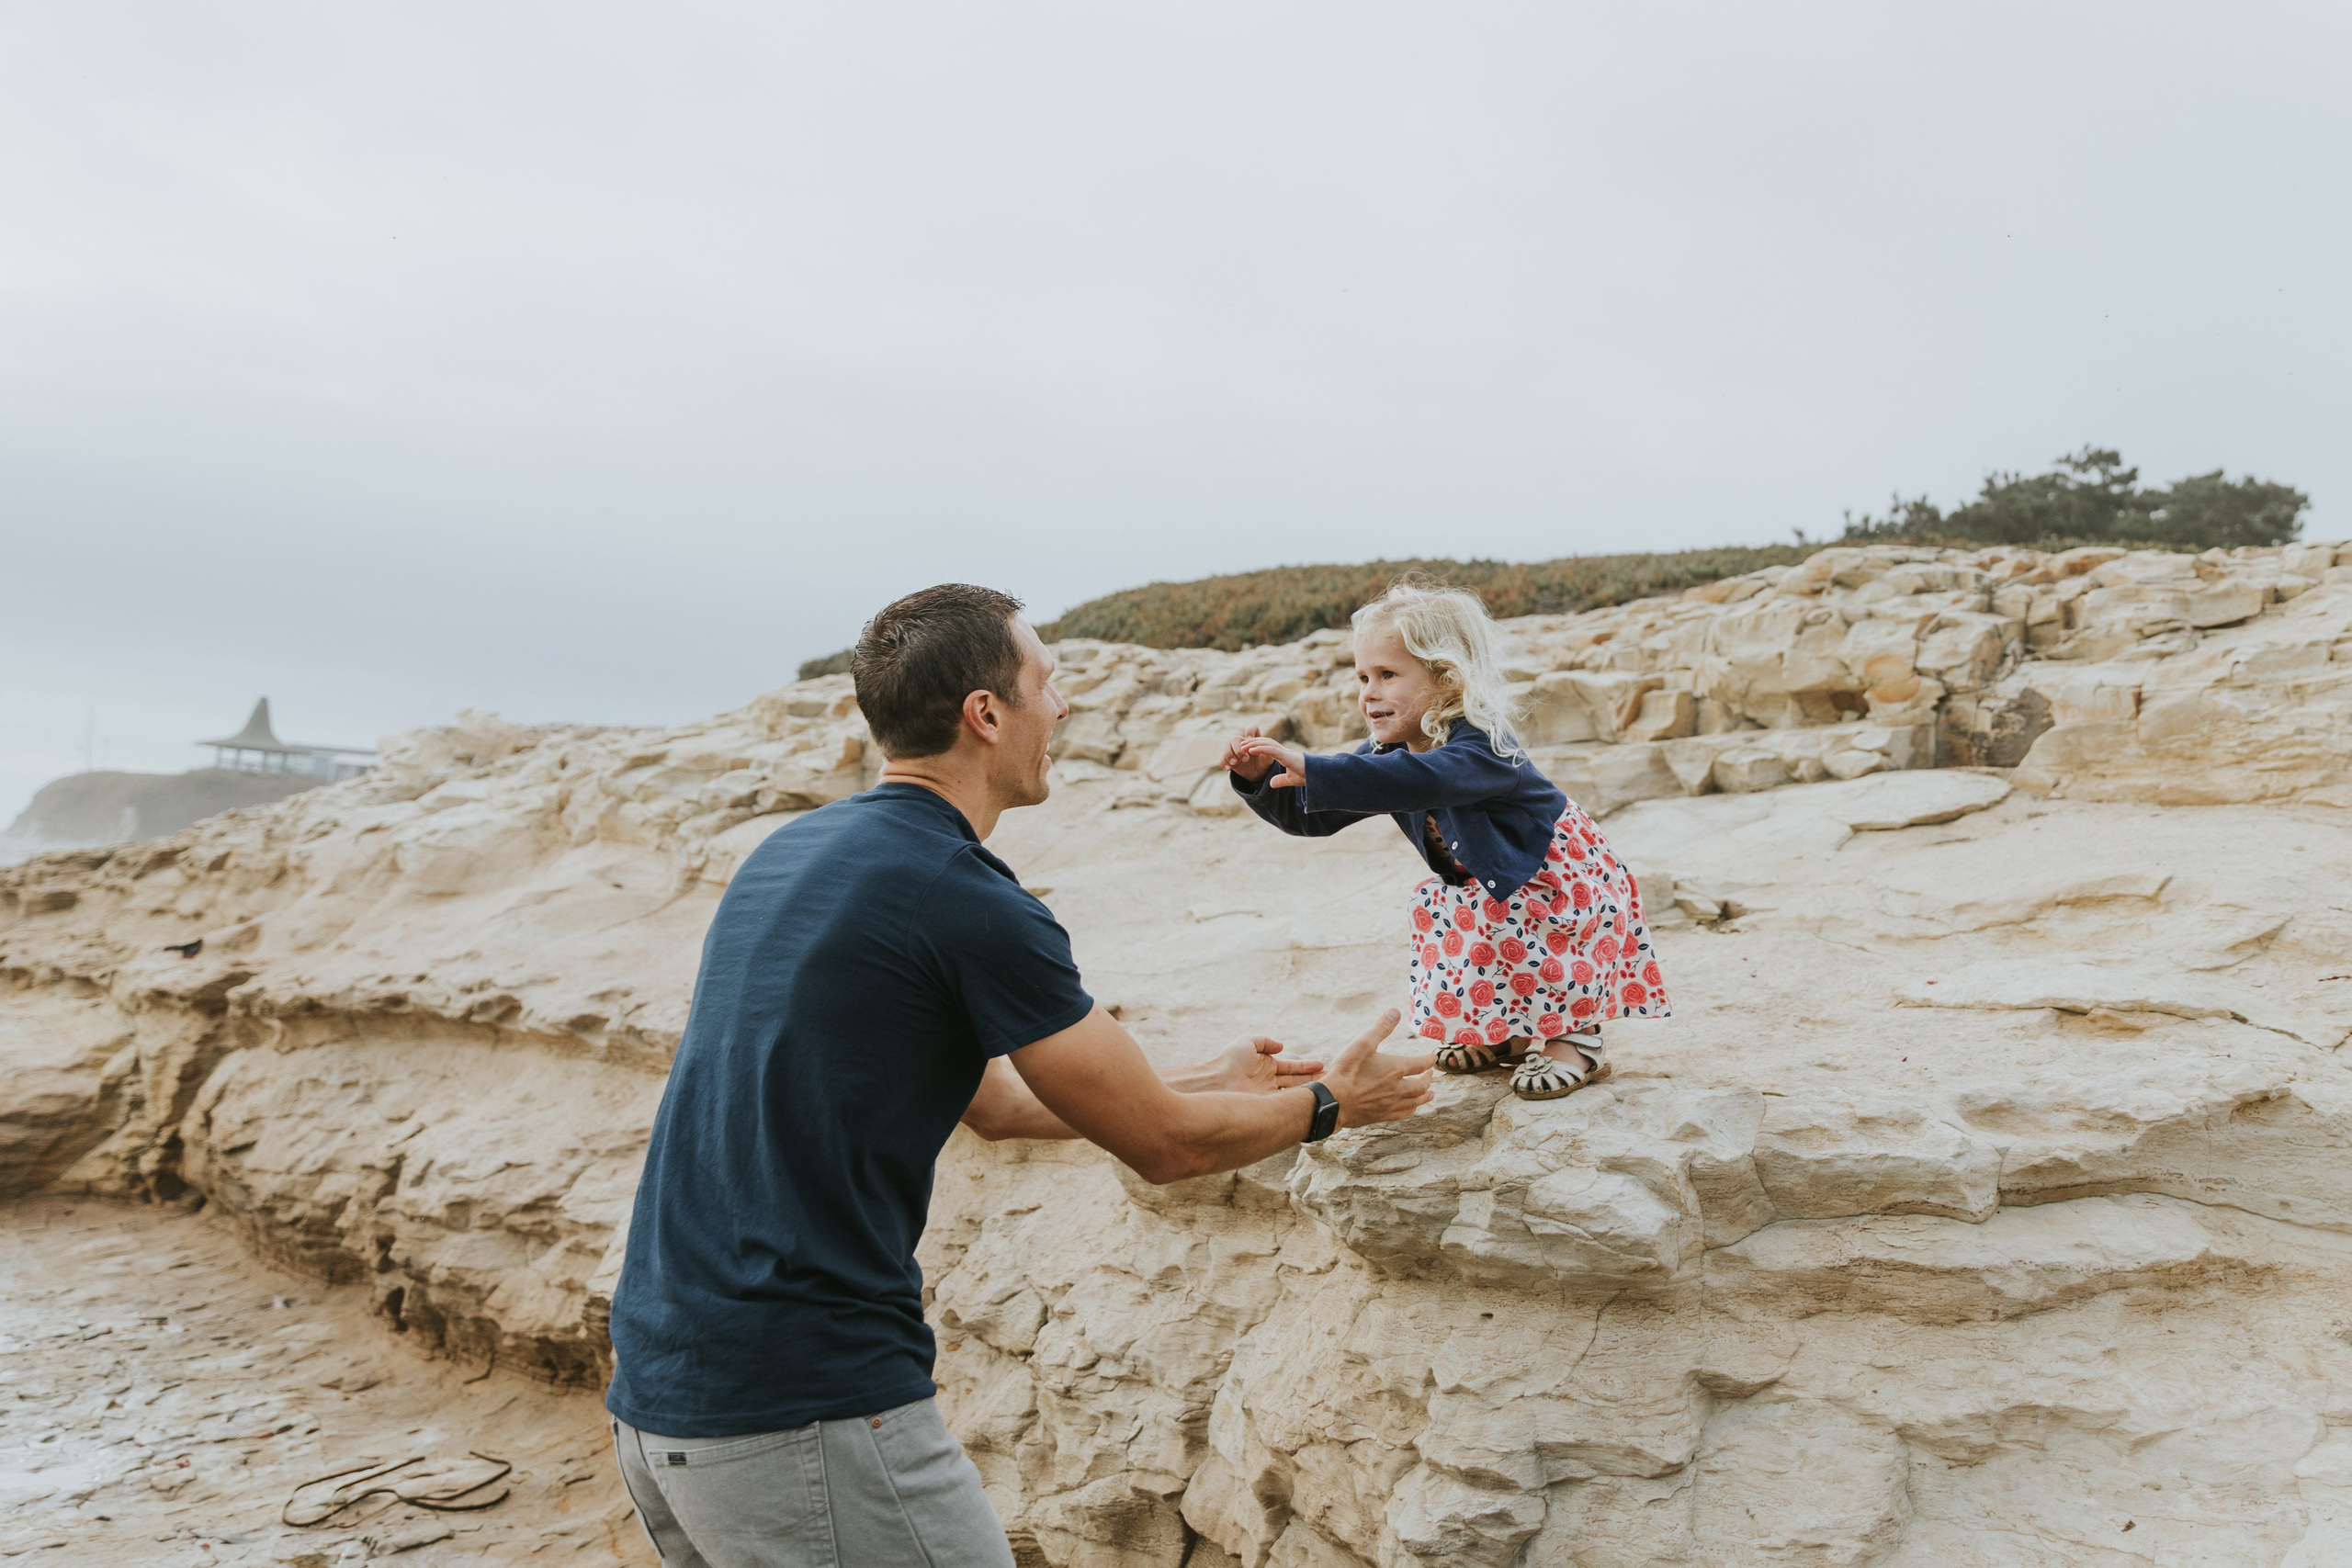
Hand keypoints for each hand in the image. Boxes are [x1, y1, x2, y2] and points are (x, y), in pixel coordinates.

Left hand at [1207, 1036, 1324, 1093]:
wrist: (1216, 1081)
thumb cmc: (1229, 1060)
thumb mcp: (1247, 1043)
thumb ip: (1265, 1041)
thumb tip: (1281, 1046)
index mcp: (1266, 1066)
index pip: (1291, 1068)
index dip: (1307, 1067)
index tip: (1322, 1066)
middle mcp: (1269, 1082)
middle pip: (1296, 1081)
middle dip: (1313, 1080)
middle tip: (1332, 1080)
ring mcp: (1268, 1095)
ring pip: (1293, 1093)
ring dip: (1310, 1091)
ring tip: (1328, 1090)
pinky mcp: (1265, 1106)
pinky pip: (1285, 1103)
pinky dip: (1298, 1102)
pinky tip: (1312, 1101)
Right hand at [1220, 725, 1274, 782]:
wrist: (1258, 773)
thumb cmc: (1264, 763)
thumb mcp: (1268, 758)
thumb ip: (1266, 751)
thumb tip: (1256, 748)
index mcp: (1253, 739)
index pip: (1252, 728)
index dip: (1250, 731)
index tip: (1251, 740)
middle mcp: (1242, 742)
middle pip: (1235, 738)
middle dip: (1238, 749)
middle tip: (1245, 759)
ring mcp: (1233, 749)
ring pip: (1225, 744)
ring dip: (1229, 754)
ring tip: (1235, 763)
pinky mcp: (1227, 758)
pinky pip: (1221, 757)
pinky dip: (1223, 762)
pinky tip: (1228, 769)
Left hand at [1236, 736, 1308, 788]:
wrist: (1319, 777)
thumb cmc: (1308, 777)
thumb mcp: (1291, 780)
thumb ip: (1280, 780)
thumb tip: (1271, 783)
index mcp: (1285, 756)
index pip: (1269, 747)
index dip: (1258, 746)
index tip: (1247, 749)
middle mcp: (1285, 751)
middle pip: (1266, 743)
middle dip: (1253, 742)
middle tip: (1240, 745)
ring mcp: (1286, 753)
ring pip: (1267, 744)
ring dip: (1253, 744)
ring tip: (1242, 746)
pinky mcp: (1288, 757)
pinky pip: (1271, 750)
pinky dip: (1260, 749)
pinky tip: (1251, 750)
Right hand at [1319, 1009, 1434, 1128]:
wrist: (1334, 1101)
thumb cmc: (1347, 1071)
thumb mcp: (1363, 1043)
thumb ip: (1381, 1027)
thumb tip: (1395, 1012)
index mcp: (1396, 1069)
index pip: (1420, 1064)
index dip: (1429, 1060)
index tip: (1432, 1057)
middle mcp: (1398, 1088)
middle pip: (1421, 1085)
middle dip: (1428, 1079)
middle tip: (1430, 1075)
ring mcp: (1390, 1104)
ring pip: (1415, 1101)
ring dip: (1425, 1096)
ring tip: (1430, 1094)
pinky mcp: (1381, 1115)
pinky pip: (1403, 1114)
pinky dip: (1411, 1109)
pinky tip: (1411, 1108)